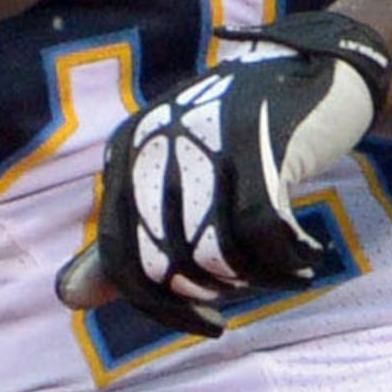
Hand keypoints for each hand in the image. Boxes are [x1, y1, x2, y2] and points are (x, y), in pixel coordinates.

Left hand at [64, 11, 388, 340]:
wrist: (322, 69)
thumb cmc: (247, 136)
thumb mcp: (181, 181)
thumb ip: (129, 240)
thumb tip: (69, 299)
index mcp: (127, 152)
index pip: (119, 256)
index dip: (163, 305)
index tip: (210, 323)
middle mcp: (156, 142)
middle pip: (165, 263)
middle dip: (214, 290)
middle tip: (254, 279)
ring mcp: (205, 139)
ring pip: (214, 253)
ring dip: (257, 277)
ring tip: (286, 266)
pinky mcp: (260, 141)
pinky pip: (263, 233)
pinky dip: (290, 258)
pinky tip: (309, 255)